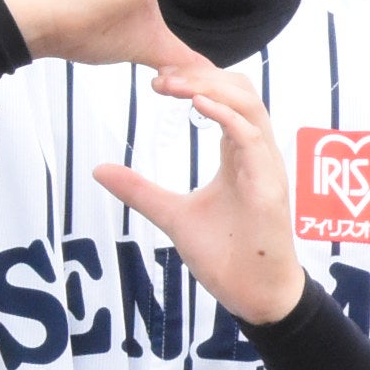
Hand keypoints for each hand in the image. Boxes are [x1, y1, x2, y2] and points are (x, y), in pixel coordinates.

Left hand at [92, 66, 306, 323]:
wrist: (253, 294)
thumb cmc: (226, 255)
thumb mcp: (173, 215)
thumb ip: (141, 190)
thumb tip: (99, 170)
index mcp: (239, 154)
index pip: (224, 101)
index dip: (194, 83)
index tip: (156, 80)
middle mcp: (256, 153)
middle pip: (240, 92)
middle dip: (201, 75)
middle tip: (159, 75)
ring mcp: (266, 166)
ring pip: (249, 106)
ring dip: (210, 88)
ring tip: (173, 83)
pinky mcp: (269, 184)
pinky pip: (251, 137)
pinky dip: (226, 116)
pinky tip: (197, 105)